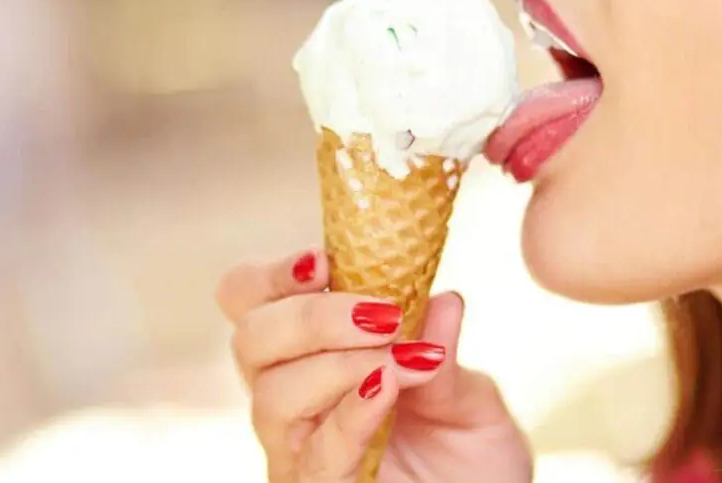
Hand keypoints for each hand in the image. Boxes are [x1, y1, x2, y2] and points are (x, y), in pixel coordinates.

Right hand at [216, 249, 532, 482]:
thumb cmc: (470, 463)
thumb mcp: (471, 400)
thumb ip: (447, 354)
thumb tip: (444, 300)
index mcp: (313, 358)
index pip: (253, 303)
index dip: (274, 277)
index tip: (324, 260)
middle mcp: (293, 404)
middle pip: (250, 341)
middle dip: (311, 316)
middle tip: (383, 314)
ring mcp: (299, 454)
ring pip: (273, 397)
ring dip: (339, 364)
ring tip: (400, 360)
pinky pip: (314, 459)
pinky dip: (349, 416)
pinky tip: (384, 388)